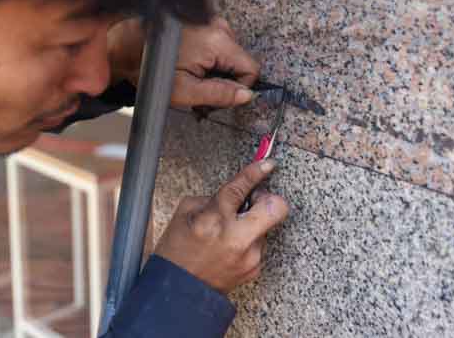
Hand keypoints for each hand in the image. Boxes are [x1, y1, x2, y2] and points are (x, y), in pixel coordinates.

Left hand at [108, 16, 260, 108]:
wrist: (127, 47)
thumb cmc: (151, 68)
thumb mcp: (186, 91)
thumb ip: (220, 94)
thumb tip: (246, 96)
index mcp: (218, 42)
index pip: (251, 68)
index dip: (239, 88)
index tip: (220, 97)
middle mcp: (218, 27)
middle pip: (239, 62)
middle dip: (224, 81)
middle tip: (201, 94)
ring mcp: (210, 21)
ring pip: (228, 55)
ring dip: (214, 71)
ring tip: (192, 80)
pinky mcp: (201, 21)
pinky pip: (217, 45)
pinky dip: (207, 59)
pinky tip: (190, 66)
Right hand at [153, 160, 288, 294]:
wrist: (179, 290)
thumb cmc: (178, 249)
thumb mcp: (186, 213)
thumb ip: (213, 199)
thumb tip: (238, 192)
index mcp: (213, 219)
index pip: (240, 188)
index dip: (257, 172)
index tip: (268, 163)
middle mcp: (236, 238)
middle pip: (275, 208)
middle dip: (269, 198)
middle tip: (255, 199)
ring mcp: (249, 256)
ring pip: (267, 226)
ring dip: (254, 222)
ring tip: (231, 231)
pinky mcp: (255, 268)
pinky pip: (260, 243)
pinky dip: (250, 239)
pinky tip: (231, 246)